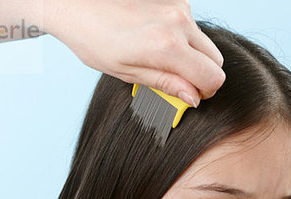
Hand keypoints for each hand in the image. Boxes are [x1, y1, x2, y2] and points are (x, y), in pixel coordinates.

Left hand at [43, 0, 224, 106]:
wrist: (75, 3)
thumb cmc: (93, 40)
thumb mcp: (127, 72)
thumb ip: (166, 84)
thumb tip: (193, 97)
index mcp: (167, 47)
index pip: (213, 78)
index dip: (205, 92)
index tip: (192, 95)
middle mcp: (178, 23)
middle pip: (215, 59)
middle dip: (201, 73)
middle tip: (177, 79)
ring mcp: (178, 6)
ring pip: (203, 42)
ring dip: (190, 53)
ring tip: (158, 54)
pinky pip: (190, 25)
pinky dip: (180, 35)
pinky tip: (154, 36)